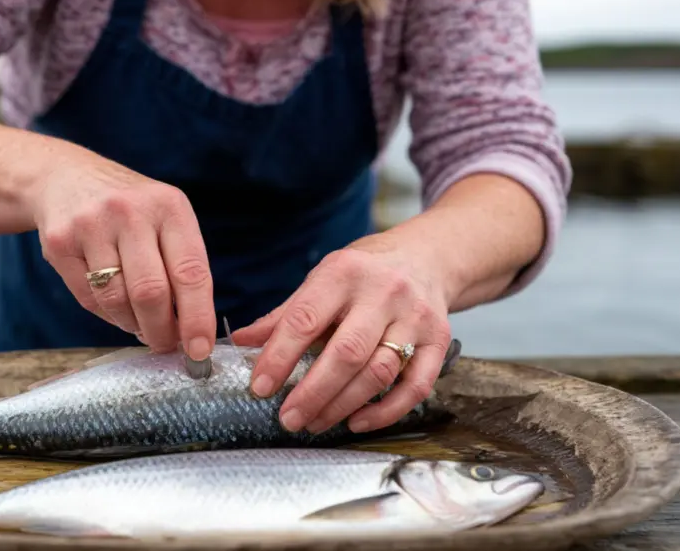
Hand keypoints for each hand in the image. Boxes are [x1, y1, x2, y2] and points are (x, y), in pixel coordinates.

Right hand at [27, 145, 215, 359]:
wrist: (65, 178)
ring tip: (139, 323)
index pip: (191, 272)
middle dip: (161, 331)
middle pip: (151, 293)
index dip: (197, 318)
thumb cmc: (129, 211)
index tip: (199, 350)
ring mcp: (91, 225)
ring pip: (116, 301)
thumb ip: (181, 266)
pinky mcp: (60, 242)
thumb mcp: (165, 219)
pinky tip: (115, 307)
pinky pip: (88, 298)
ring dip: (132, 325)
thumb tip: (191, 330)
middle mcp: (131, 212)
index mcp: (169, 207)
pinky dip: (107, 315)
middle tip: (165, 345)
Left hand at [232, 232, 452, 433]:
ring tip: (315, 422)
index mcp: (344, 273)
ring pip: (379, 373)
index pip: (306, 319)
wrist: (427, 257)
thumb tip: (239, 342)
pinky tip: (357, 421)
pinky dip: (386, 412)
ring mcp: (415, 318)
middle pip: (347, 353)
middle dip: (313, 392)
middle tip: (288, 418)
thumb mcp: (322, 280)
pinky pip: (416, 386)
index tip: (260, 387)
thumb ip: (284, 315)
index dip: (279, 356)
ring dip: (343, 405)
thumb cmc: (365, 273)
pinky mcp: (439, 341)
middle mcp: (383, 293)